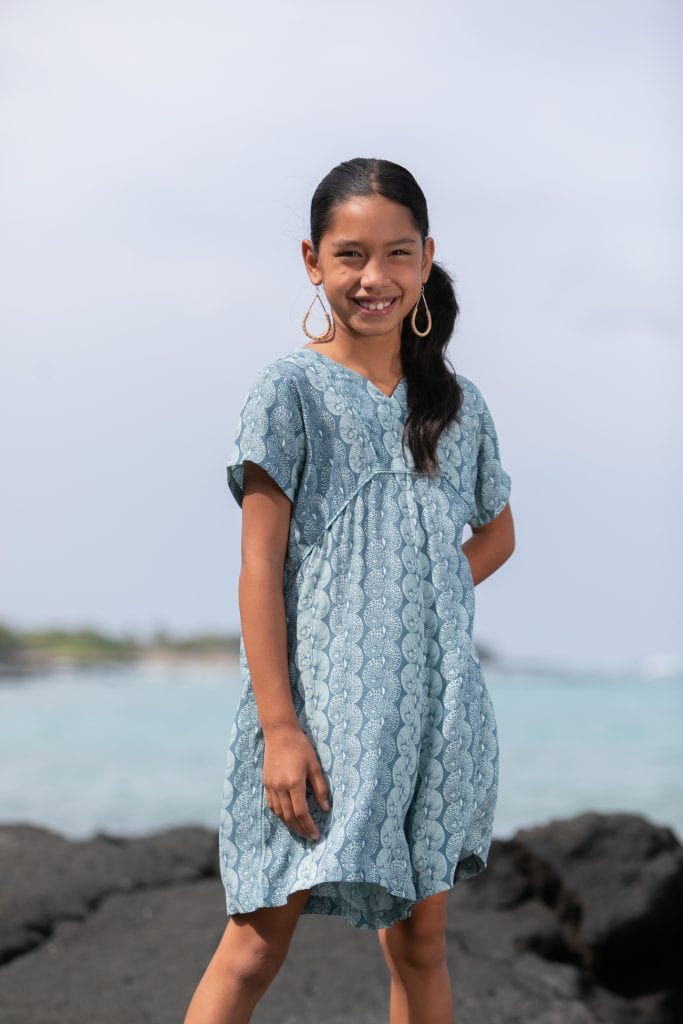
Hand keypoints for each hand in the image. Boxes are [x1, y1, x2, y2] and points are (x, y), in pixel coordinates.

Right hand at [262, 723, 330, 841]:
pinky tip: (287, 818)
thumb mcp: (315, 766)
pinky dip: (280, 815)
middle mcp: (280, 787)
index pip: (301, 812)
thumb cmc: (301, 747)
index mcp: (294, 783)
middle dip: (300, 829)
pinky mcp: (266, 784)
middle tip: (310, 838)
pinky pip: (272, 805)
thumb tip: (325, 808)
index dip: (309, 826)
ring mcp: (271, 786)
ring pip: (279, 814)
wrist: (280, 733)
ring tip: (300, 831)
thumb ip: (320, 788)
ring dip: (290, 825)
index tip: (316, 835)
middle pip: (290, 816)